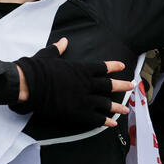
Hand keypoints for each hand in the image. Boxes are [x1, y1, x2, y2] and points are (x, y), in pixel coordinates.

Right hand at [14, 38, 132, 128]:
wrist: (30, 84)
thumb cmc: (38, 69)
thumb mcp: (48, 55)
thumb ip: (59, 49)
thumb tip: (64, 41)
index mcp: (80, 69)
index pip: (101, 67)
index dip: (112, 66)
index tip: (122, 66)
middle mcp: (86, 83)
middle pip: (108, 85)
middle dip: (122, 85)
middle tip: (132, 86)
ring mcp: (84, 99)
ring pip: (105, 103)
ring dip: (117, 106)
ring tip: (126, 109)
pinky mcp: (78, 112)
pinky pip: (95, 117)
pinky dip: (105, 121)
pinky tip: (112, 123)